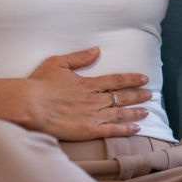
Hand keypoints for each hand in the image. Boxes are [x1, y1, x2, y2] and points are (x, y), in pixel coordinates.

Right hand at [23, 46, 151, 140]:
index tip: (144, 78)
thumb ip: (80, 57)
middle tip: (151, 95)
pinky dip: (125, 129)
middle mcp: (94, 99)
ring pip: (120, 113)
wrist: (30, 105)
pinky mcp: (88, 130)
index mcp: (89, 83)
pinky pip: (111, 130)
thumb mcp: (59, 63)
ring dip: (135, 112)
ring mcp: (92, 115)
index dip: (132, 79)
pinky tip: (136, 128)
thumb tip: (97, 50)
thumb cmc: (40, 84)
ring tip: (147, 111)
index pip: (116, 80)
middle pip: (122, 97)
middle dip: (138, 95)